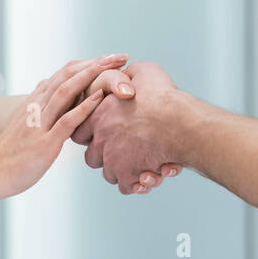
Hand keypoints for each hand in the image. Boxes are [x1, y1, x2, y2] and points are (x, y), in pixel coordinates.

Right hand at [0, 55, 122, 198]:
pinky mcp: (44, 142)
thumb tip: (44, 84)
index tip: (109, 58)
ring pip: (66, 91)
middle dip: (95, 63)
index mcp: (35, 100)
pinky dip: (84, 107)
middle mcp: (37, 105)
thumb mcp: (22, 119)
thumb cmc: (9, 150)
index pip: (64, 73)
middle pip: (68, 75)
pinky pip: (66, 120)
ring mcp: (40, 122)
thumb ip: (36, 103)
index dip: (87, 63)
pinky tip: (100, 97)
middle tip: (119, 56)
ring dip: (91, 76)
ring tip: (113, 67)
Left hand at [71, 61, 183, 194]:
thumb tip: (126, 77)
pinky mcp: (128, 175)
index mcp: (98, 115)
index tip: (108, 131)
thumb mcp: (142, 72)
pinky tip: (152, 172)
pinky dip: (138, 183)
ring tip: (144, 162)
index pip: (80, 131)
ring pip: (110, 173)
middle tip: (126, 149)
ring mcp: (112, 160)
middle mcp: (101, 140)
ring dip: (125, 170)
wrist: (177, 121)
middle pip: (93, 156)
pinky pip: (127, 186)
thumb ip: (127, 76)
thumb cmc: (162, 96)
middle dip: (107, 155)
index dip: (93, 132)